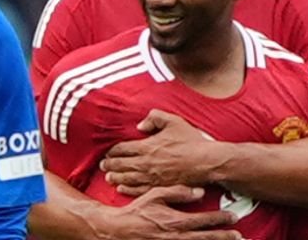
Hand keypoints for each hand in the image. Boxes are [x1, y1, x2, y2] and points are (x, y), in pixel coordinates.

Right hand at [91, 185, 241, 239]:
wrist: (118, 230)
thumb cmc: (137, 211)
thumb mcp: (155, 195)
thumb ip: (177, 192)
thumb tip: (199, 192)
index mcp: (174, 221)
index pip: (202, 221)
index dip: (219, 219)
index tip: (233, 217)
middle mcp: (176, 236)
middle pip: (205, 238)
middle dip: (223, 237)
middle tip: (239, 236)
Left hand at [101, 109, 220, 195]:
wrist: (205, 161)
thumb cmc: (191, 141)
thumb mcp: (173, 121)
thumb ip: (155, 117)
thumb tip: (140, 125)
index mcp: (147, 146)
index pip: (122, 148)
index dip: (112, 151)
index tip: (108, 152)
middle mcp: (145, 162)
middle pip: (121, 164)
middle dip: (109, 165)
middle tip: (102, 165)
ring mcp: (151, 177)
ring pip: (127, 178)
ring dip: (115, 178)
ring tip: (107, 177)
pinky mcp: (159, 187)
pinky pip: (138, 190)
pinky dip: (127, 189)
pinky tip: (121, 189)